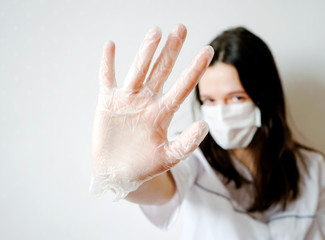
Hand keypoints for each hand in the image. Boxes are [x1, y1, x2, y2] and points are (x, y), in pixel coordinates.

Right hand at [90, 25, 213, 199]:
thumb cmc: (144, 166)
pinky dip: (107, 64)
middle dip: (171, 51)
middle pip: (161, 71)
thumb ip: (186, 143)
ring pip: (138, 71)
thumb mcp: (168, 158)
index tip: (208, 51)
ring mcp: (127, 100)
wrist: (118, 173)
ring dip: (145, 52)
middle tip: (181, 28)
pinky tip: (111, 45)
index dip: (195, 69)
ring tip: (155, 32)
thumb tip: (205, 125)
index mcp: (162, 114)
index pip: (182, 87)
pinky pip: (107, 79)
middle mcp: (147, 102)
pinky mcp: (108, 102)